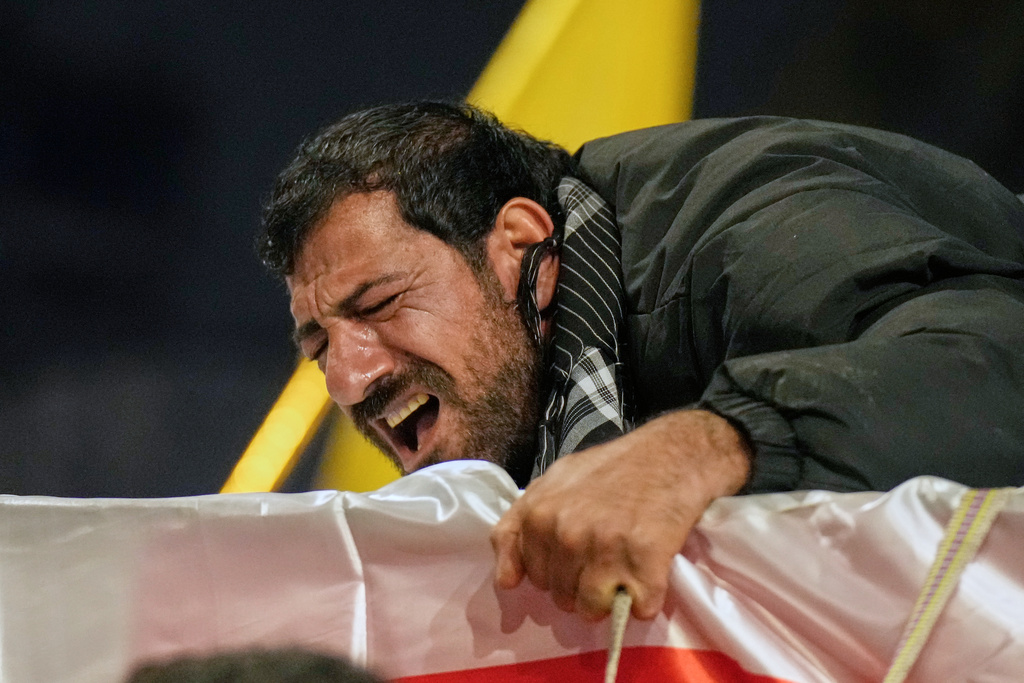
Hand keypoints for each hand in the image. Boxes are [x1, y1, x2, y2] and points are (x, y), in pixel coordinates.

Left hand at [490, 409, 750, 620]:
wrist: (671, 454)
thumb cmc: (610, 468)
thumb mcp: (552, 481)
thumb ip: (518, 526)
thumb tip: (505, 581)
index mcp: (538, 516)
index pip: (534, 577)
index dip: (556, 571)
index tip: (575, 556)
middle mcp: (566, 535)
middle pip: (563, 597)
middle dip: (582, 585)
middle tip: (606, 557)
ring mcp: (604, 550)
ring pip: (593, 609)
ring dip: (610, 598)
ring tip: (625, 569)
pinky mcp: (644, 563)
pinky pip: (638, 610)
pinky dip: (646, 600)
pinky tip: (650, 573)